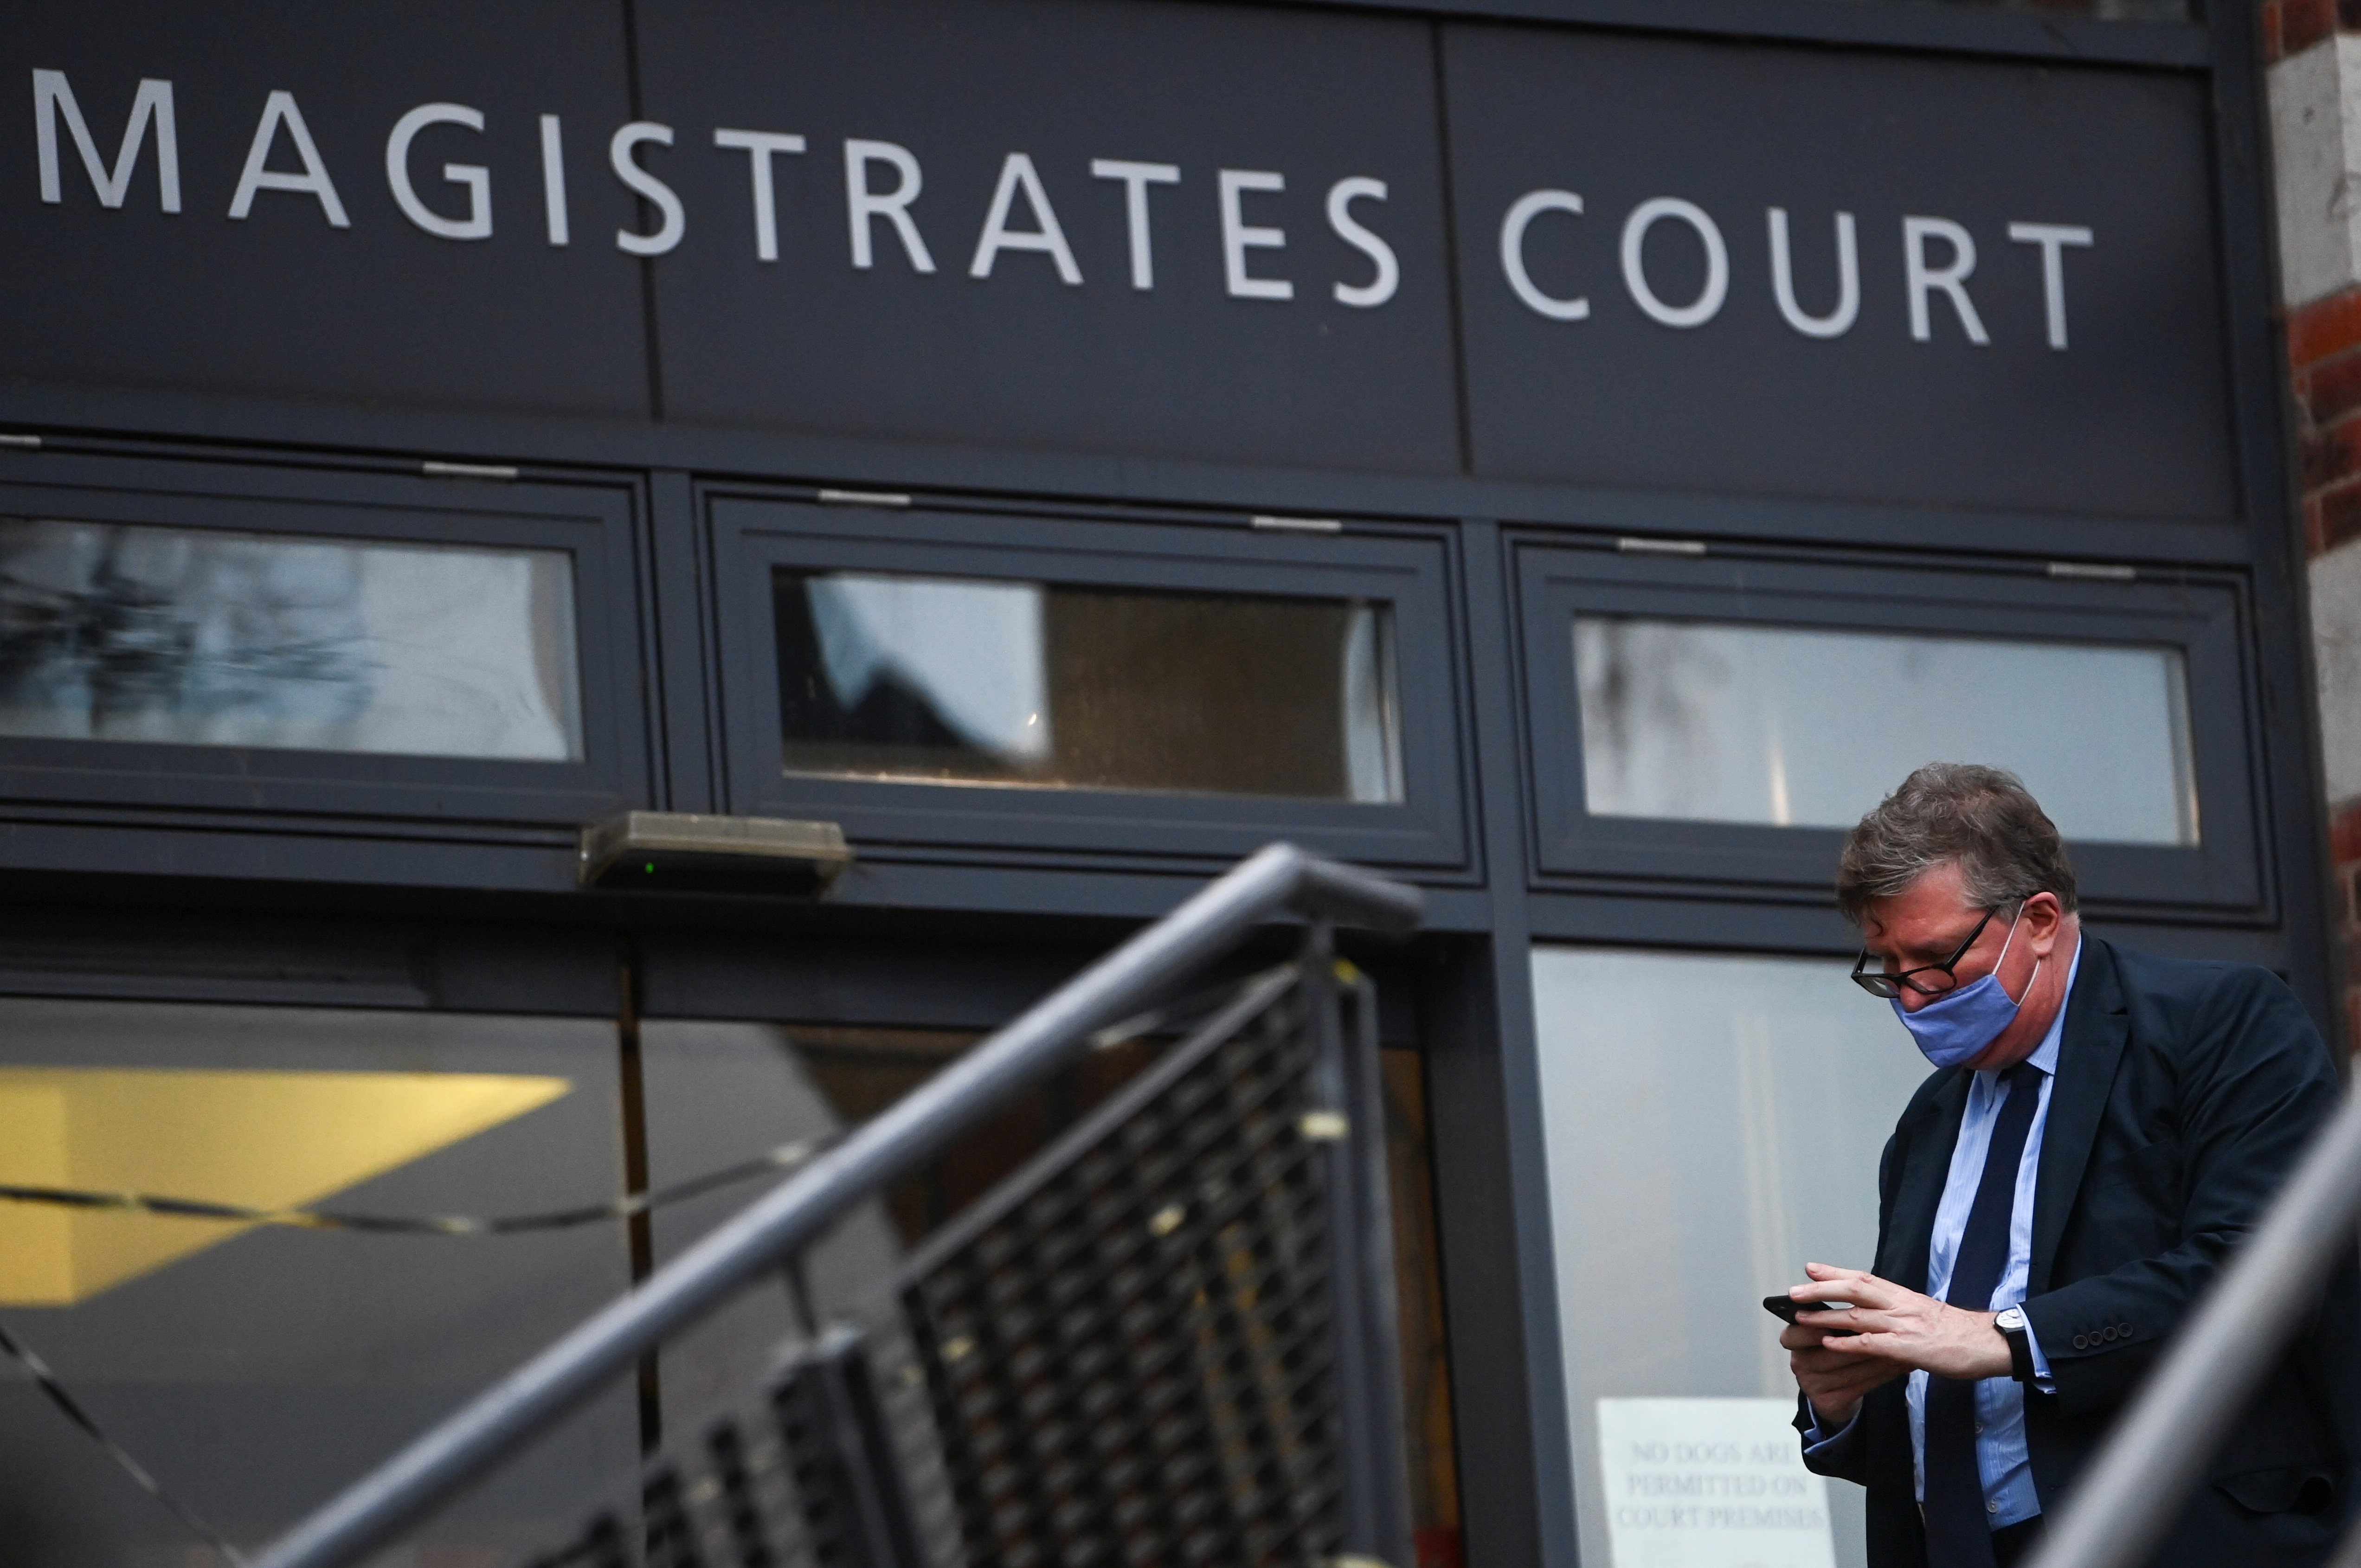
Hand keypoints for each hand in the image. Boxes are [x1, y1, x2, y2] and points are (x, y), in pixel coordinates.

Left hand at [1782, 1262, 2011, 1428]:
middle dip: (1821, 1289)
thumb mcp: (1924, 1313)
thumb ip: (1899, 1310)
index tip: (1810, 1269)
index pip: (1864, 1278)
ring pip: (1857, 1316)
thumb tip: (1877, 1310)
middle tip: (1793, 1292)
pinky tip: (1829, 1344)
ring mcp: (1904, 1326)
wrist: (1988, 1344)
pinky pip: (1872, 1345)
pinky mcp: (1909, 1349)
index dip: (1835, 1272)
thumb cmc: (1956, 1332)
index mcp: (1903, 1296)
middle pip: (1854, 1290)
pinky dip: (1847, 1344)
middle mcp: (1900, 1305)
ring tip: (1801, 1317)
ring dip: (1826, 1316)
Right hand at [1782, 1316, 1902, 1430]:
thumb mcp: (1823, 1330)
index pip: (1793, 1334)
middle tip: (1883, 1330)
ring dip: (1876, 1359)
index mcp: (1793, 1341)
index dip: (1811, 1329)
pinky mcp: (1830, 1402)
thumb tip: (1848, 1289)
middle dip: (1858, 1341)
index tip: (1831, 1324)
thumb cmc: (1832, 1349)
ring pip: (1848, 1370)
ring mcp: (1813, 1385)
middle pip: (1829, 1352)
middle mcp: (1800, 1364)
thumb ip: (1830, 1313)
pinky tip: (1897, 1365)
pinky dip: (1881, 1375)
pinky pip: (1860, 1387)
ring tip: (1898, 1346)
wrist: (1833, 1388)